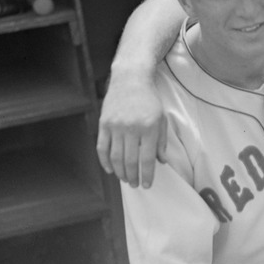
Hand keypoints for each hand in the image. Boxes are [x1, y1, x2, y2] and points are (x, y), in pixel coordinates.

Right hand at [96, 73, 164, 187]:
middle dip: (133, 176)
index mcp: (149, 127)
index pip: (147, 158)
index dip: (147, 174)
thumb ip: (161, 141)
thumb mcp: (161, 118)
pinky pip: (102, 148)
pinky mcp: (103, 124)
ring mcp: (116, 126)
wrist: (131, 80)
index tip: (147, 184)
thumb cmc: (149, 100)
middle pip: (130, 160)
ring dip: (120, 172)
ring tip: (125, 179)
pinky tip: (110, 170)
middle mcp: (132, 128)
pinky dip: (105, 161)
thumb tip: (161, 162)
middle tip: (135, 184)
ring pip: (115, 157)